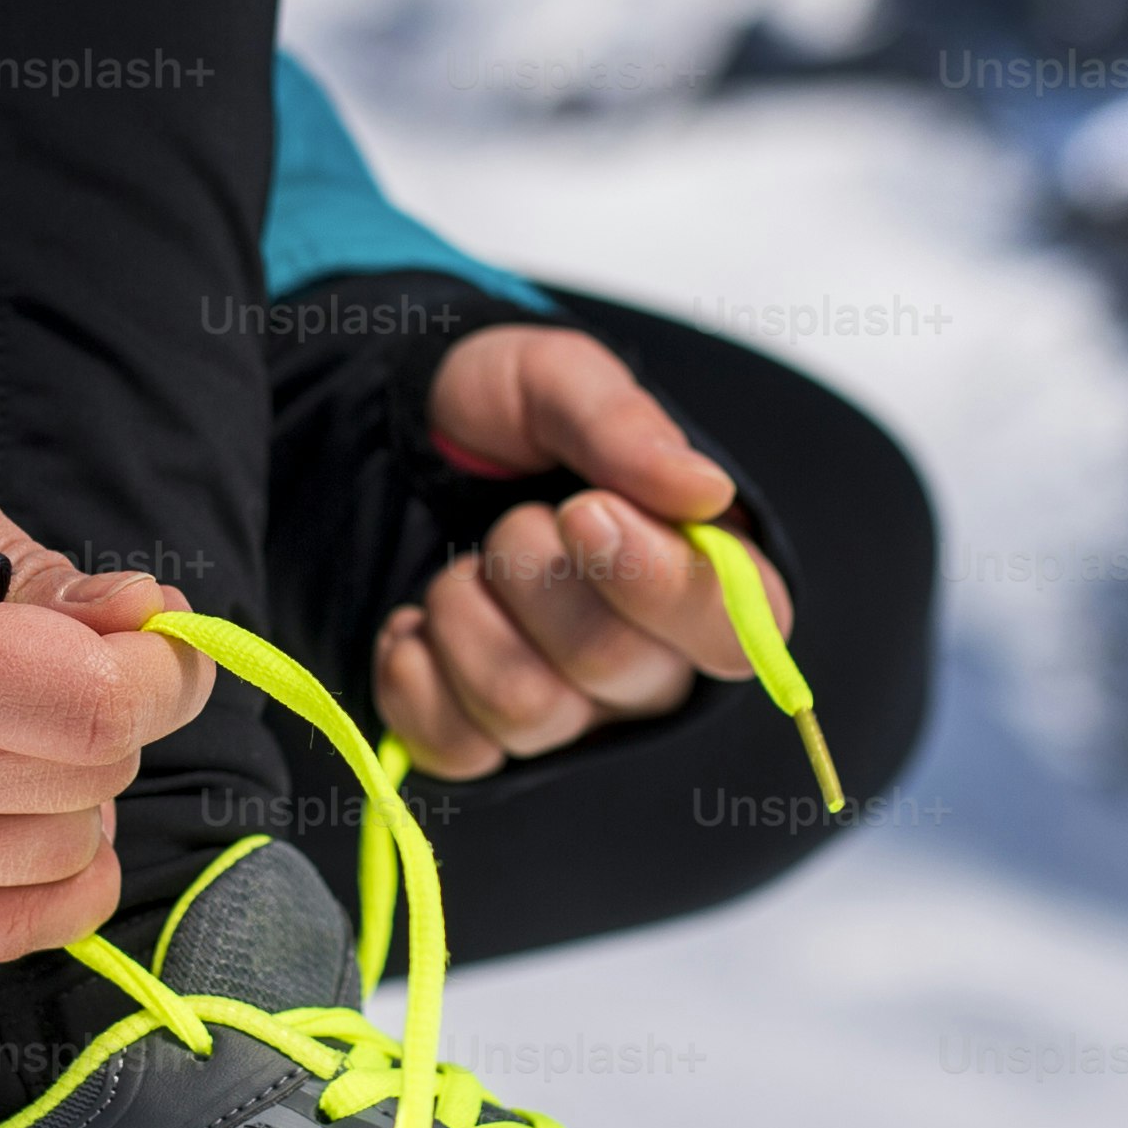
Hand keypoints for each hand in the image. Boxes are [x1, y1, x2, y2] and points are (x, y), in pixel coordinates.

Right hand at [0, 429, 215, 959]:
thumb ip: (45, 571)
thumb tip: (149, 613)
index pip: (94, 703)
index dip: (162, 667)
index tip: (155, 630)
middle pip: (91, 776)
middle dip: (119, 714)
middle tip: (69, 665)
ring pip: (65, 854)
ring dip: (86, 794)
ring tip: (29, 733)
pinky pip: (12, 929)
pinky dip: (62, 882)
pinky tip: (45, 819)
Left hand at [376, 324, 790, 780]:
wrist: (393, 443)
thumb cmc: (502, 418)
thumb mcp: (555, 378)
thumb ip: (624, 425)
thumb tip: (705, 488)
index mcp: (699, 573)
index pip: (734, 628)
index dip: (657, 582)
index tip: (583, 511)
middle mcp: (648, 662)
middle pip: (612, 663)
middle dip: (534, 569)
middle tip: (514, 519)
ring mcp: (567, 712)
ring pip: (526, 709)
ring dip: (467, 613)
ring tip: (463, 568)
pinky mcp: (484, 741)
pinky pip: (455, 749)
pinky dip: (414, 672)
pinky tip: (415, 624)